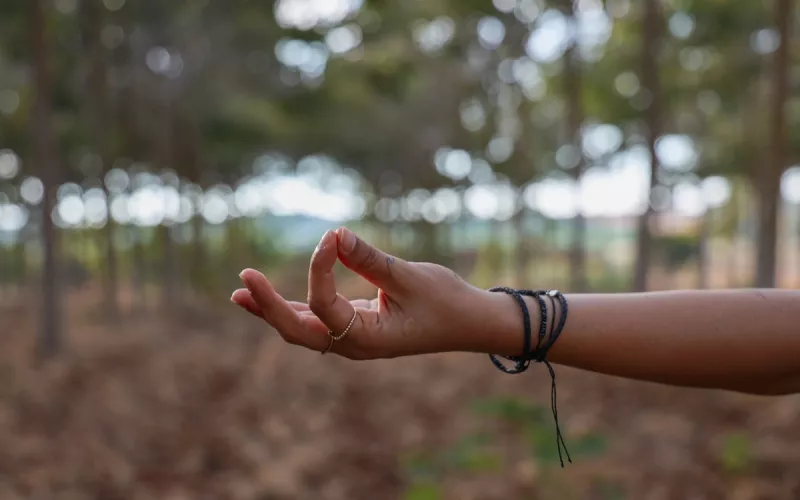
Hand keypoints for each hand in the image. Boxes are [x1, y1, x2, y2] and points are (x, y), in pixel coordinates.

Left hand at [231, 227, 520, 358]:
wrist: (471, 324)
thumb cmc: (447, 302)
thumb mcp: (410, 277)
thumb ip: (369, 258)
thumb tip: (334, 233)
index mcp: (368, 339)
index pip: (326, 305)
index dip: (320, 268)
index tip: (331, 236)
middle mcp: (354, 345)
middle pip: (298, 331)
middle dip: (269, 307)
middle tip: (243, 281)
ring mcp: (352, 339)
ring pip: (302, 328)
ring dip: (272, 310)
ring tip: (241, 293)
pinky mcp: (355, 327)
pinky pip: (316, 320)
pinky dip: (292, 307)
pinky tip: (269, 298)